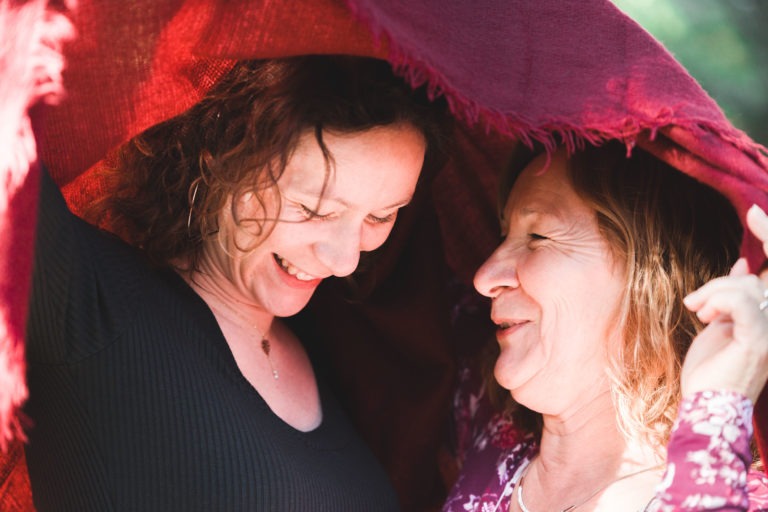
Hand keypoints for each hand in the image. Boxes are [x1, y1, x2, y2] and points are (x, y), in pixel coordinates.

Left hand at [681, 205, 767, 402]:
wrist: (705, 406)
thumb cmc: (712, 370)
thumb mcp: (722, 324)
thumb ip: (736, 296)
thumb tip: (744, 266)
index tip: (755, 212)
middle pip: (761, 278)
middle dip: (732, 272)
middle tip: (710, 283)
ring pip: (745, 286)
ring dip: (713, 293)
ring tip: (698, 310)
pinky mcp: (759, 340)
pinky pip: (740, 301)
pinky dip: (716, 300)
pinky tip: (704, 314)